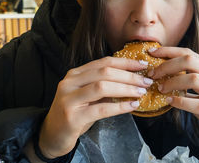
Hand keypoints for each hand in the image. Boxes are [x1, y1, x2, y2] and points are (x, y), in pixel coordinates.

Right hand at [38, 57, 152, 157]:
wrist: (52, 135)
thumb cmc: (75, 113)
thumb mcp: (88, 95)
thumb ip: (105, 85)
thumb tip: (134, 78)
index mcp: (75, 74)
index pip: (104, 62)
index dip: (126, 62)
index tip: (143, 65)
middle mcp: (70, 82)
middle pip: (105, 72)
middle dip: (129, 76)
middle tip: (146, 81)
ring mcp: (69, 99)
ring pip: (102, 87)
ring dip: (126, 89)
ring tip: (141, 93)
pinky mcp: (72, 116)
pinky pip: (101, 108)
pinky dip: (120, 107)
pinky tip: (132, 106)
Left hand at [149, 47, 198, 155]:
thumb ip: (188, 83)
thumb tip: (162, 77)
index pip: (189, 53)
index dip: (169, 51)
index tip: (152, 52)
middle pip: (191, 61)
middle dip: (168, 65)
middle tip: (153, 74)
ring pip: (195, 79)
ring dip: (173, 82)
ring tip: (161, 89)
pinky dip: (181, 102)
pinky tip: (171, 103)